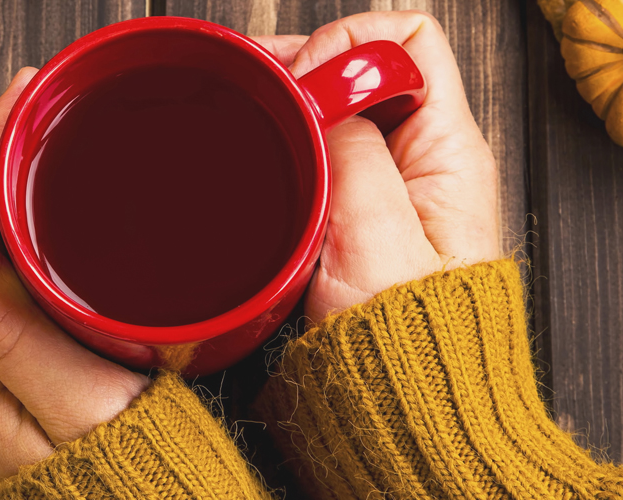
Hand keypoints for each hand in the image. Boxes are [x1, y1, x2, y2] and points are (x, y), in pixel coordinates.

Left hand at [0, 68, 148, 486]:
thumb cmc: (127, 481)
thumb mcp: (73, 409)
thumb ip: (9, 336)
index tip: (20, 107)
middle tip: (37, 105)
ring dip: (10, 194)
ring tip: (45, 139)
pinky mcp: (27, 375)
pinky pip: (15, 287)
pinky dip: (31, 235)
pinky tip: (60, 213)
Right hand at [266, 10, 500, 321]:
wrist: (396, 404)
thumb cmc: (399, 342)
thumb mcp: (375, 237)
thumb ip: (351, 151)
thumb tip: (318, 94)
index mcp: (446, 151)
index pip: (409, 44)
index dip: (350, 47)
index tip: (303, 83)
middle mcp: (421, 158)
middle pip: (367, 67)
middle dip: (308, 66)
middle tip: (259, 85)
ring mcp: (388, 184)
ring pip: (338, 108)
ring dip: (294, 104)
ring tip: (252, 111)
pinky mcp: (356, 211)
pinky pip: (322, 150)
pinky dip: (287, 141)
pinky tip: (259, 151)